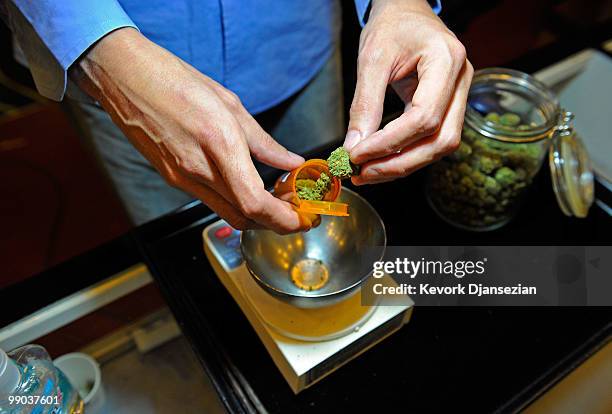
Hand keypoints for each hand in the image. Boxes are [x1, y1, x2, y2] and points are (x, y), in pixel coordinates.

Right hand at [72, 28, 317, 232]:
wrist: (124, 78)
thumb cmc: (175, 81)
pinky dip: (235, 204)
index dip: (284, 219)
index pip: (255, 203)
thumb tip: (291, 162)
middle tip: (297, 212)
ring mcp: (182, 178)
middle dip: (276, 224)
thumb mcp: (231, 105)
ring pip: (228, 214)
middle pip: (245, 218)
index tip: (304, 219)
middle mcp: (198, 169)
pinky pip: (211, 202)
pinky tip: (248, 188)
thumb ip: (264, 142)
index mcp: (219, 144)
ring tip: (277, 200)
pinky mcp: (173, 178)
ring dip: (257, 217)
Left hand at [344, 0, 472, 184]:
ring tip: (367, 173)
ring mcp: (459, 95)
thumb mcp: (372, 59)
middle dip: (399, 163)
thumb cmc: (392, 25)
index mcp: (447, 61)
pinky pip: (432, 140)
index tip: (356, 155)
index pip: (424, 117)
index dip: (389, 143)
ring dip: (402, 165)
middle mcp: (461, 81)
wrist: (406, 10)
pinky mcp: (448, 106)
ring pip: (440, 146)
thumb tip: (354, 146)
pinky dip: (405, 154)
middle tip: (362, 174)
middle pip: (440, 140)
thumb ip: (365, 104)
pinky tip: (379, 161)